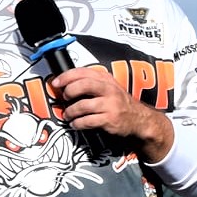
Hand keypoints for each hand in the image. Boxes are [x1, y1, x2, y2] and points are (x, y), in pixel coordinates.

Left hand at [49, 66, 174, 162]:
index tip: (56, 83)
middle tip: (64, 98)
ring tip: (68, 115)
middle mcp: (109, 90)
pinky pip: (87, 121)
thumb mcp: (108, 87)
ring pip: (83, 105)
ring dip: (70, 111)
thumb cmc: (119, 103)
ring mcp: (111, 105)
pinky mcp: (110, 119)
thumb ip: (90, 82)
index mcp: (106, 79)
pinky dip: (77, 123)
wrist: (140, 120)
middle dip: (69, 91)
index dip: (66, 76)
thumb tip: (64, 83)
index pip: (83, 72)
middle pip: (84, 85)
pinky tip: (75, 124)